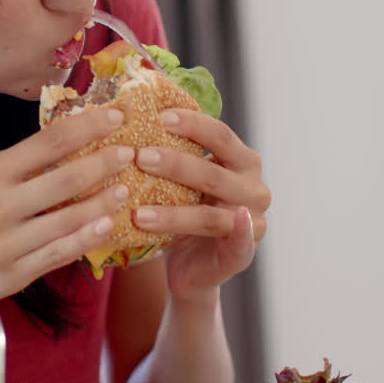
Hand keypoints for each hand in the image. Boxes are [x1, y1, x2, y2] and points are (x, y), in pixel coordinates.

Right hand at [0, 107, 134, 301]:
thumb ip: (17, 165)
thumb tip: (71, 136)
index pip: (48, 142)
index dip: (87, 126)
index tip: (117, 116)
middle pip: (65, 180)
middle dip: (104, 163)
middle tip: (130, 153)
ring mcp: (5, 243)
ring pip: (68, 219)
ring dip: (103, 202)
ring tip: (124, 189)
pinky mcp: (12, 274)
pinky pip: (59, 254)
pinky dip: (87, 238)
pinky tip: (106, 225)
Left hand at [131, 109, 270, 302]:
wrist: (189, 268)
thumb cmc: (182, 211)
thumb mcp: (179, 181)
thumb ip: (171, 152)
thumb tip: (129, 114)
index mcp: (242, 161)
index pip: (220, 135)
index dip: (192, 123)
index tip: (159, 116)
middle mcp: (253, 187)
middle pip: (212, 172)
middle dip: (174, 164)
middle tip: (139, 157)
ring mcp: (254, 222)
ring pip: (210, 213)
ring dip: (173, 214)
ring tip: (139, 213)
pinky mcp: (245, 253)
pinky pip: (241, 243)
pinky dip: (240, 233)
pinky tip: (232, 223)